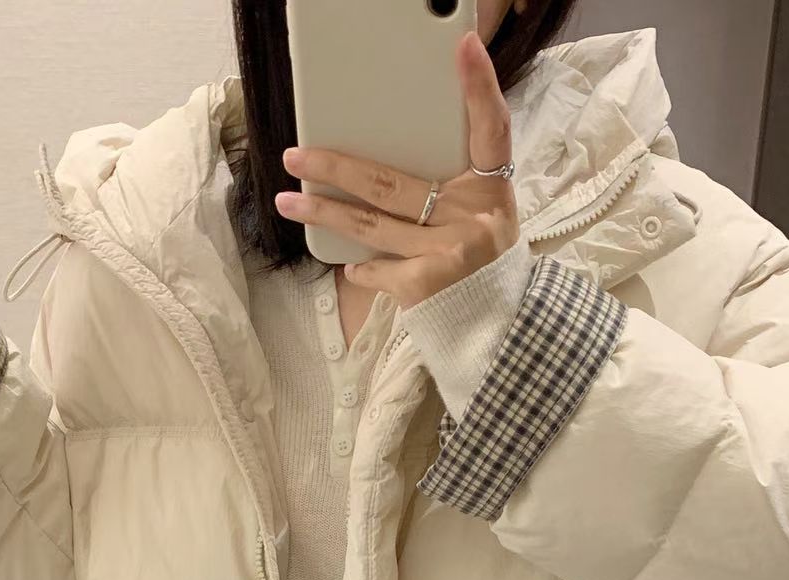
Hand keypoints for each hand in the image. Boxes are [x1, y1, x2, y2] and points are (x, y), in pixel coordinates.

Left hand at [274, 31, 519, 309]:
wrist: (500, 326)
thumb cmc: (484, 265)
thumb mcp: (484, 216)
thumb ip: (452, 186)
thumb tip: (389, 166)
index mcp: (491, 190)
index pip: (491, 128)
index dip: (479, 86)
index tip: (465, 45)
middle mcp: (471, 218)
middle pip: (391, 181)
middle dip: (336, 167)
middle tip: (297, 154)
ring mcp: (447, 253)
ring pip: (370, 224)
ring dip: (323, 212)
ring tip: (288, 199)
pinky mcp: (426, 286)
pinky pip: (378, 268)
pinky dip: (362, 266)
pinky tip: (349, 263)